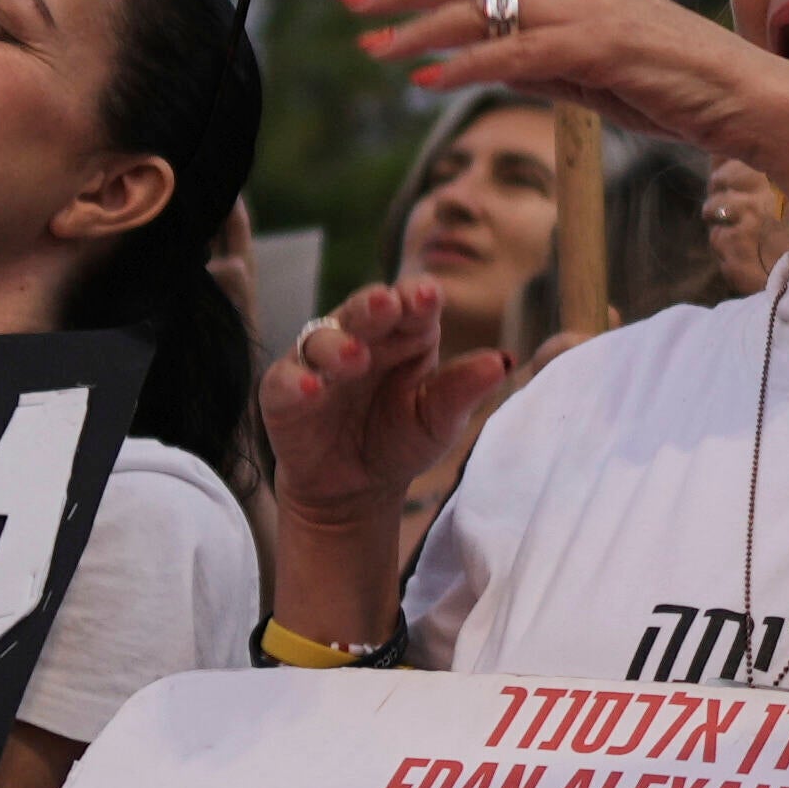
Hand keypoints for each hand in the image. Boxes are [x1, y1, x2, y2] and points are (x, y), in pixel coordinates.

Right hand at [258, 276, 517, 535]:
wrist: (356, 491)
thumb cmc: (402, 442)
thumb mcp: (439, 420)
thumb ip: (464, 389)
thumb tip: (504, 361)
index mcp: (404, 335)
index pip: (411, 303)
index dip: (418, 297)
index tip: (429, 296)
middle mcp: (360, 338)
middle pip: (363, 309)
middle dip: (374, 305)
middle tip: (389, 305)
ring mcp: (318, 363)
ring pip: (321, 338)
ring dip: (337, 345)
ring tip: (356, 357)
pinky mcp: (284, 393)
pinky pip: (284, 380)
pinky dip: (295, 381)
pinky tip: (310, 388)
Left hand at [343, 0, 788, 191]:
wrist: (751, 101)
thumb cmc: (680, 91)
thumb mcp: (596, 75)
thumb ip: (542, 62)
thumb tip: (483, 60)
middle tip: (353, 1)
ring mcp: (594, 10)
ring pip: (490, 6)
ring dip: (423, 26)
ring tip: (374, 48)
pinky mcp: (605, 46)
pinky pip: (520, 51)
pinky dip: (467, 63)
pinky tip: (427, 79)